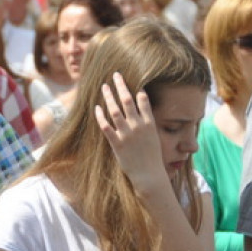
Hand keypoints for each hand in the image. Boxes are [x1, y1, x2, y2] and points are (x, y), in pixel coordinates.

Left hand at [93, 72, 168, 194]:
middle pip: (128, 100)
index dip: (137, 89)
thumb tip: (143, 114)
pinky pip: (106, 126)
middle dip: (121, 86)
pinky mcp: (117, 144)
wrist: (149, 175)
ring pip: (115, 110)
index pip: (143, 100)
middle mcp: (138, 126)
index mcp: (149, 123)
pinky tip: (96, 108)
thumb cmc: (152, 158)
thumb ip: (148, 124)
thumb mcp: (154, 138)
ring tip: (104, 87)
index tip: (131, 81)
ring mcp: (127, 134)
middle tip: (116, 75)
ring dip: (109, 97)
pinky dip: (100, 116)